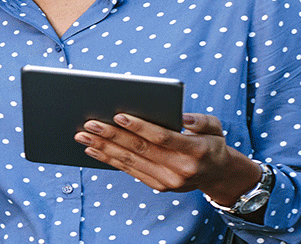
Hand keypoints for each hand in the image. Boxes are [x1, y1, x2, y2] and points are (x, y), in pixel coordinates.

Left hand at [73, 113, 262, 205]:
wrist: (217, 174)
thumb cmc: (211, 143)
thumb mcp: (215, 127)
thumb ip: (199, 120)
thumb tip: (181, 117)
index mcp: (195, 150)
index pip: (162, 138)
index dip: (140, 127)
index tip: (119, 115)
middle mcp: (180, 168)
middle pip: (140, 150)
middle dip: (112, 136)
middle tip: (90, 123)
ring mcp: (167, 180)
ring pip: (131, 162)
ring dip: (104, 148)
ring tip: (83, 136)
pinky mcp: (158, 186)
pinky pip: (130, 171)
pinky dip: (109, 160)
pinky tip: (93, 149)